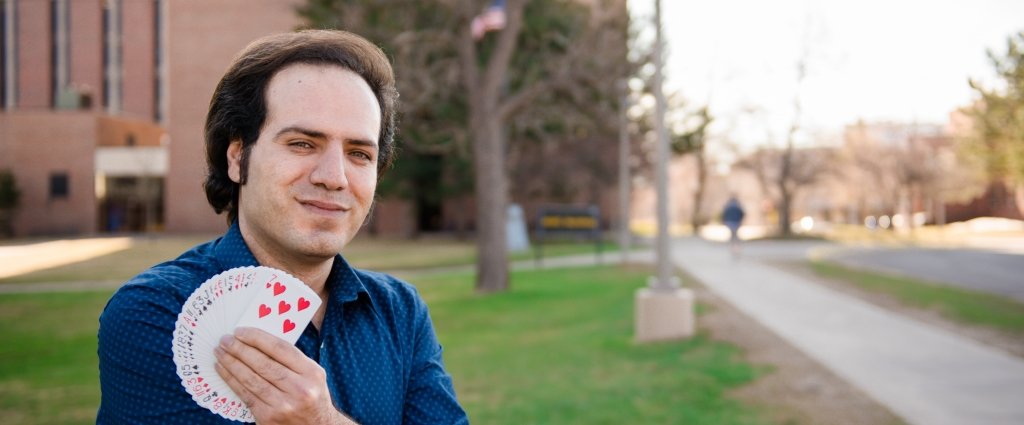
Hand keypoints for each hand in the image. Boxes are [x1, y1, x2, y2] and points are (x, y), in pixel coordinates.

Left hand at [214, 327, 355, 423]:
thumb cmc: (311, 395)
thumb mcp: (312, 374)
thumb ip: (291, 359)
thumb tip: (258, 341)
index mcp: (311, 373)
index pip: (280, 349)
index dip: (257, 338)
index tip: (240, 331)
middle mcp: (299, 389)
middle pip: (263, 363)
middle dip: (240, 349)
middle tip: (225, 340)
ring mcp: (282, 405)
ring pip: (251, 379)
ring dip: (231, 363)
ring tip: (220, 352)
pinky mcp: (267, 417)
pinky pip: (245, 394)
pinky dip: (231, 380)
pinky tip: (223, 370)